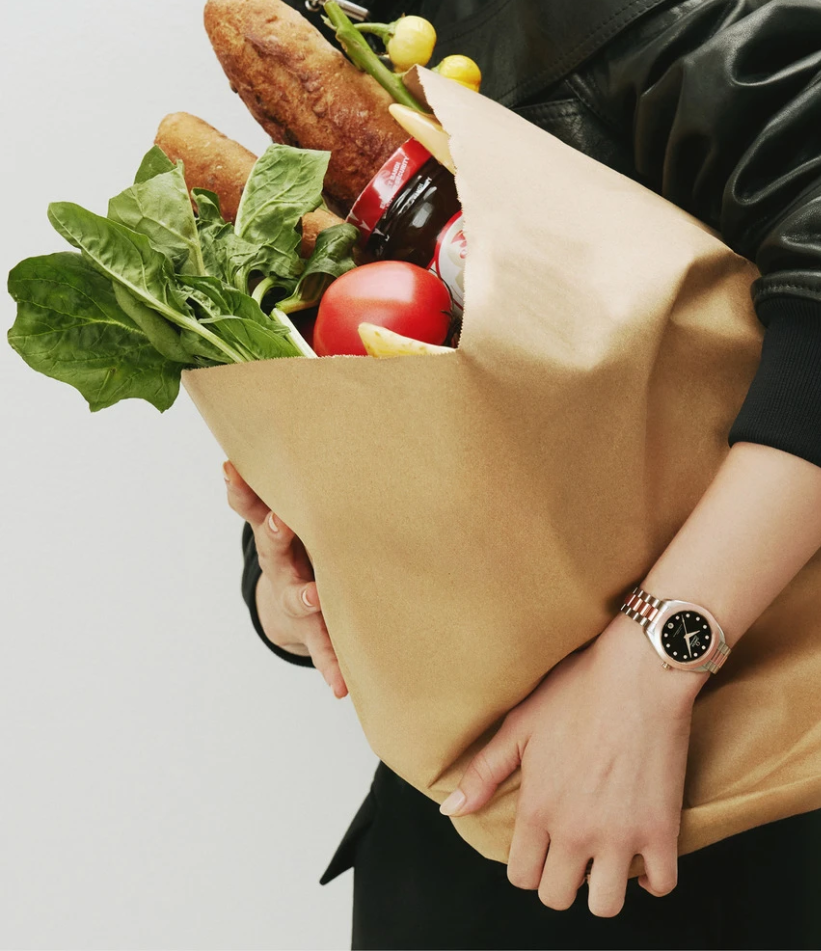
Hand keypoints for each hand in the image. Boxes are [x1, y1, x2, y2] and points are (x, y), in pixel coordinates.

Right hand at [223, 461, 347, 698]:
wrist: (302, 597)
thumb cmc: (314, 532)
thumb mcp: (306, 497)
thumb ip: (314, 459)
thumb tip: (323, 385)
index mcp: (281, 519)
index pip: (254, 499)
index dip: (242, 484)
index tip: (233, 468)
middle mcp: (283, 557)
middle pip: (273, 544)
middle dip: (275, 532)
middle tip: (281, 521)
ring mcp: (296, 592)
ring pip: (298, 595)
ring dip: (303, 597)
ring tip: (313, 598)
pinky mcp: (315, 628)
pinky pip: (325, 645)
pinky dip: (332, 662)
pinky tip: (340, 683)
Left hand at [439, 613, 701, 917]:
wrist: (640, 671)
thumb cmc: (580, 687)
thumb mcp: (522, 723)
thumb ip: (485, 770)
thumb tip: (453, 808)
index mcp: (538, 808)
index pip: (521, 875)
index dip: (530, 864)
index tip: (543, 846)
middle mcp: (574, 831)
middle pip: (557, 896)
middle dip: (562, 880)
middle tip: (574, 852)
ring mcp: (619, 835)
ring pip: (605, 904)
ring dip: (604, 888)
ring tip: (607, 859)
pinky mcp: (661, 829)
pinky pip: (661, 884)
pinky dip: (653, 877)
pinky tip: (644, 854)